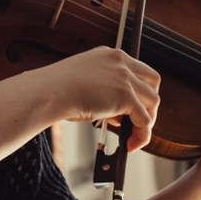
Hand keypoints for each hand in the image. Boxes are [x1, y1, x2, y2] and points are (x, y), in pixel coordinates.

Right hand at [14, 47, 161, 151]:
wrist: (47, 93)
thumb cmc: (54, 90)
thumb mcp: (83, 82)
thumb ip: (103, 90)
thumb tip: (115, 113)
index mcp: (109, 55)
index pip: (136, 70)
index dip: (136, 90)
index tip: (129, 107)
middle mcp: (120, 62)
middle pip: (153, 81)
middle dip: (149, 101)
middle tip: (138, 119)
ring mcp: (124, 78)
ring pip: (153, 101)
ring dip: (147, 120)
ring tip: (132, 135)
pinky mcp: (125, 96)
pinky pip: (144, 119)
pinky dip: (142, 134)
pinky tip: (131, 144)